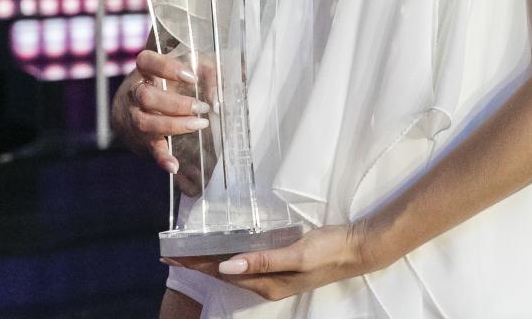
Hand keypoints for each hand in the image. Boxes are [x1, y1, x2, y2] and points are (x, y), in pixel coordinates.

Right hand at [113, 50, 211, 195]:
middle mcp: (134, 93)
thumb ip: (208, 70)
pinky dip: (162, 158)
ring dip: (174, 125)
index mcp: (145, 70)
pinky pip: (150, 149)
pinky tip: (174, 165)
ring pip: (146, 122)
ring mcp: (134, 116)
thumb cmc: (166, 82)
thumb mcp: (185, 68)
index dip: (167, 68)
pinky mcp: (141, 138)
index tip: (191, 77)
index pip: (147, 61)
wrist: (125, 108)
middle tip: (201, 107)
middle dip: (176, 104)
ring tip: (199, 125)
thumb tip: (230, 82)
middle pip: (147, 97)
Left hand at [164, 222, 386, 301]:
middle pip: (224, 273)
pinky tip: (228, 251)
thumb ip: (263, 260)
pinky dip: (231, 256)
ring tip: (191, 253)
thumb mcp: (297, 254)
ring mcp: (276, 276)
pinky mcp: (283, 265)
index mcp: (267, 283)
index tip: (172, 256)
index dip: (196, 264)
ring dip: (212, 261)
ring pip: (235, 269)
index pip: (222, 272)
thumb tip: (226, 265)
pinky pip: (249, 263)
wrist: (359, 248)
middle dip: (197, 264)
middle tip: (173, 253)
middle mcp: (267, 283)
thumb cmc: (330, 250)